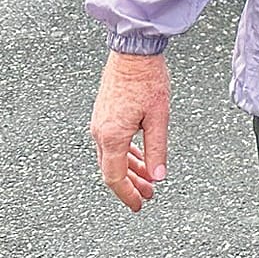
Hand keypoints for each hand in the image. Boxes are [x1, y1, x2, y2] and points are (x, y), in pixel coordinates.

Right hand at [89, 51, 171, 211]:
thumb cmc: (147, 79)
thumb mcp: (159, 117)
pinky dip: (126, 155)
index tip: (139, 205)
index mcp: (111, 136)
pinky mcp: (103, 116)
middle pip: (112, 169)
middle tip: (148, 197)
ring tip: (148, 180)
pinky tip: (139, 158)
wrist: (133, 52)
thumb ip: (157, 148)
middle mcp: (99, 132)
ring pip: (112, 157)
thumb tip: (159, 176)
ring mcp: (99, 124)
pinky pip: (112, 144)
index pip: (114, 177)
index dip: (128, 194)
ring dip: (130, 170)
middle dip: (131, 185)